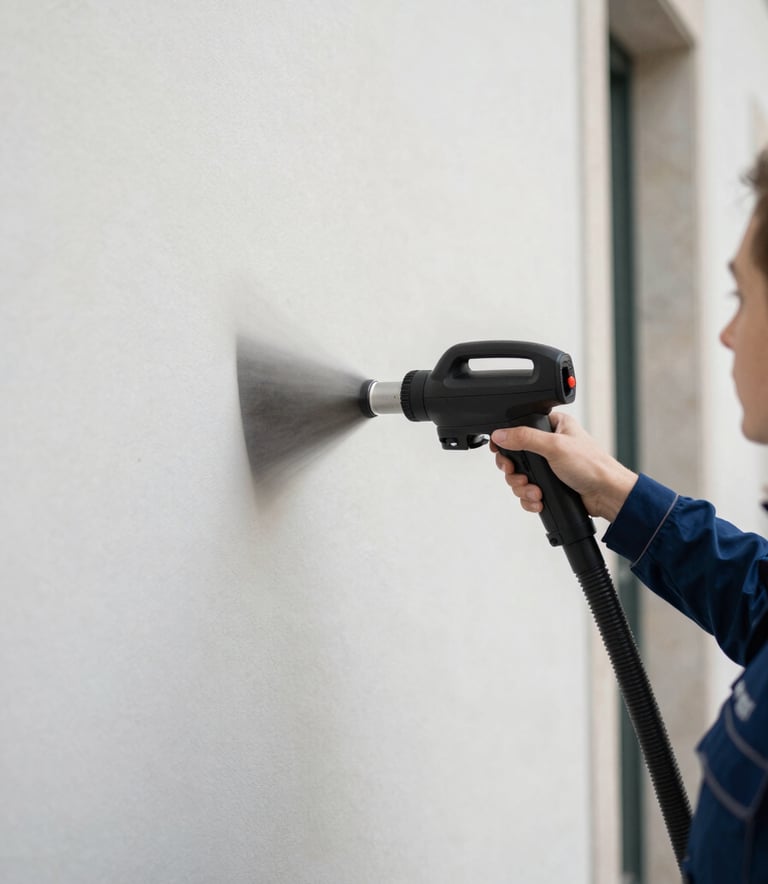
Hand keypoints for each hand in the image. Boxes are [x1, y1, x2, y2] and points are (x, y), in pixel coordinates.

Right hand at [489, 412, 637, 521]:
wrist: (606, 494)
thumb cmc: (592, 465)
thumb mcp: (555, 446)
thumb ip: (524, 438)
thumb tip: (500, 434)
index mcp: (553, 426)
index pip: (520, 428)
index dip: (507, 442)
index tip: (502, 453)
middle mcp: (549, 444)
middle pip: (516, 456)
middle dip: (515, 472)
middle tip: (521, 476)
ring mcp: (549, 466)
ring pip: (520, 476)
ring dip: (524, 488)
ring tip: (535, 492)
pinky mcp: (550, 484)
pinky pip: (528, 491)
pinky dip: (530, 498)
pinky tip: (539, 500)